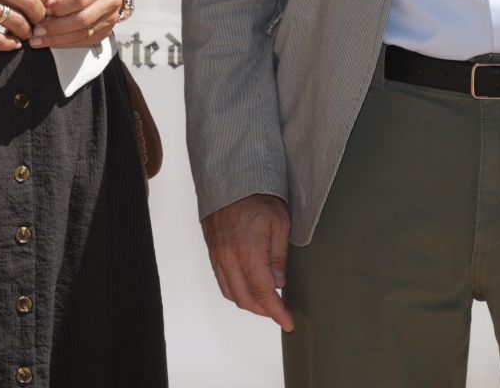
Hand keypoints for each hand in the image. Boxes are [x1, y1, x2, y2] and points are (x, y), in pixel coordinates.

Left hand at [30, 0, 124, 47]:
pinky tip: (53, 42)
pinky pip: (86, 41)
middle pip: (82, 20)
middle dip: (56, 28)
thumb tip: (44, 8)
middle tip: (38, 32)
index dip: (60, 8)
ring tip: (40, 40)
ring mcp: (110, 19)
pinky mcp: (106, 31)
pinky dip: (67, 43)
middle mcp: (109, 2)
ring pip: (83, 34)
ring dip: (59, 39)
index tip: (44, 11)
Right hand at [202, 194, 293, 331]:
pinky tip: (248, 286)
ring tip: (266, 301)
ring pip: (231, 292)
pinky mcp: (212, 250)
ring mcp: (217, 255)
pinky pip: (221, 280)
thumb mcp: (280, 224)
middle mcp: (229, 257)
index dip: (276, 312)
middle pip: (245, 299)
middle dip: (264, 311)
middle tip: (280, 312)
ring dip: (249, 302)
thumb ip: (279, 257)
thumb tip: (279, 282)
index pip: (263, 294)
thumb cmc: (257, 196)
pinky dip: (235, 289)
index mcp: (248, 252)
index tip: (287, 322)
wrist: (231, 177)